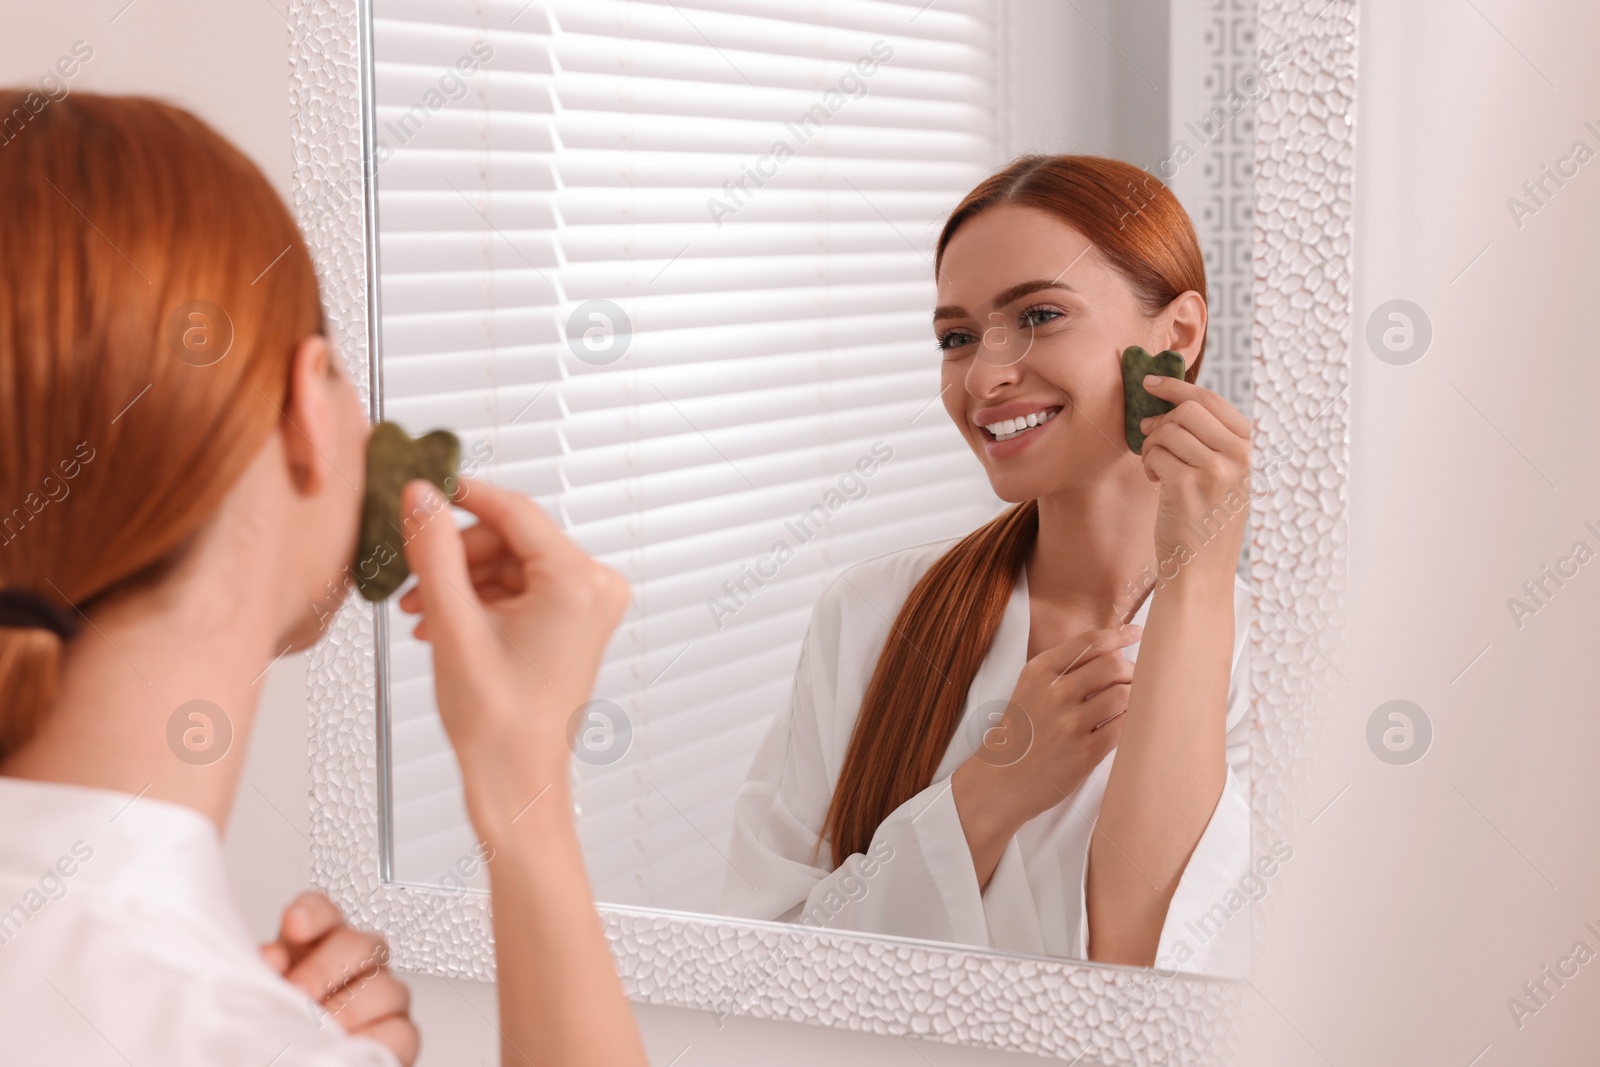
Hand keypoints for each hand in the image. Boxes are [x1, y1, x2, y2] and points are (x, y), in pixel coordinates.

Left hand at [260, 892, 417, 1065]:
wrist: (291, 1058)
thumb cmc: (278, 1028)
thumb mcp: (264, 998)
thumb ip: (265, 976)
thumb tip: (270, 958)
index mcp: (316, 949)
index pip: (323, 913)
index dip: (314, 913)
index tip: (296, 924)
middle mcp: (354, 966)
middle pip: (360, 944)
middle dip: (326, 969)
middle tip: (298, 992)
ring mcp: (381, 998)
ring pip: (387, 988)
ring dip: (349, 1011)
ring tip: (318, 1030)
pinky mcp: (398, 1034)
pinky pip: (402, 1032)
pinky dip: (375, 1040)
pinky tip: (347, 1045)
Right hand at [397, 477, 630, 843]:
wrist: (517, 779)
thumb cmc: (500, 724)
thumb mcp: (454, 625)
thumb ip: (435, 552)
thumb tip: (422, 498)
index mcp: (578, 583)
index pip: (514, 510)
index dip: (463, 495)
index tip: (425, 487)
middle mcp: (595, 588)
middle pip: (511, 538)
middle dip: (457, 557)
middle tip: (413, 580)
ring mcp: (588, 605)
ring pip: (510, 563)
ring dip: (462, 581)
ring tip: (425, 614)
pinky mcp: (575, 620)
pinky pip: (520, 587)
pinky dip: (481, 599)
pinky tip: (447, 623)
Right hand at [953, 624, 1141, 884]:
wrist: (999, 781)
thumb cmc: (1020, 733)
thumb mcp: (1029, 689)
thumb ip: (1063, 670)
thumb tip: (1114, 653)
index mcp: (1039, 672)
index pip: (1090, 642)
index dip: (1120, 634)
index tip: (1137, 632)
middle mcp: (1053, 693)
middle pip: (1113, 665)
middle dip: (1132, 670)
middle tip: (1135, 679)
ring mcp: (1069, 724)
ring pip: (1123, 695)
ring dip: (1136, 697)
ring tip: (1132, 704)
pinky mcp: (1084, 753)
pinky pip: (1123, 727)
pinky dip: (1132, 722)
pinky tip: (1127, 724)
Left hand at [1136, 375, 1249, 584]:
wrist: (1201, 570)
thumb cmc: (1205, 523)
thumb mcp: (1223, 478)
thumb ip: (1210, 443)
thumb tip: (1170, 407)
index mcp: (1247, 450)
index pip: (1212, 400)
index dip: (1177, 387)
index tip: (1151, 383)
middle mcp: (1237, 457)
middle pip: (1188, 410)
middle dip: (1160, 420)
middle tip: (1149, 436)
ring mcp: (1215, 471)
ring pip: (1169, 430)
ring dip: (1152, 445)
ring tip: (1156, 467)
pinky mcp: (1188, 486)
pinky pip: (1157, 453)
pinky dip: (1149, 463)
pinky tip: (1155, 481)